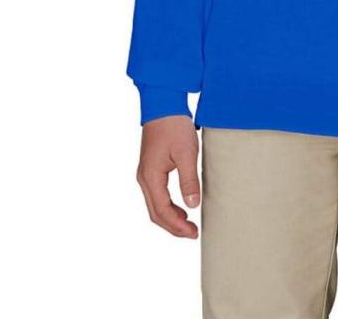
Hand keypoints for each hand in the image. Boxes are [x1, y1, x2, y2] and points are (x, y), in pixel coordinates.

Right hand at [135, 114, 200, 237]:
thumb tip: (193, 206)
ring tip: (188, 224)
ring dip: (170, 218)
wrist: (163, 104)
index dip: (177, 226)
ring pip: (155, 205)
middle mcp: (144, 178)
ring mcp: (146, 173)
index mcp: (150, 177)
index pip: (162, 211)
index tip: (194, 233)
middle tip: (192, 233)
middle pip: (155, 213)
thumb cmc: (174, 126)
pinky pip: (156, 195)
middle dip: (173, 227)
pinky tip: (181, 206)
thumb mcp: (186, 153)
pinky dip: (167, 206)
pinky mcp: (150, 168)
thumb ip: (188, 180)